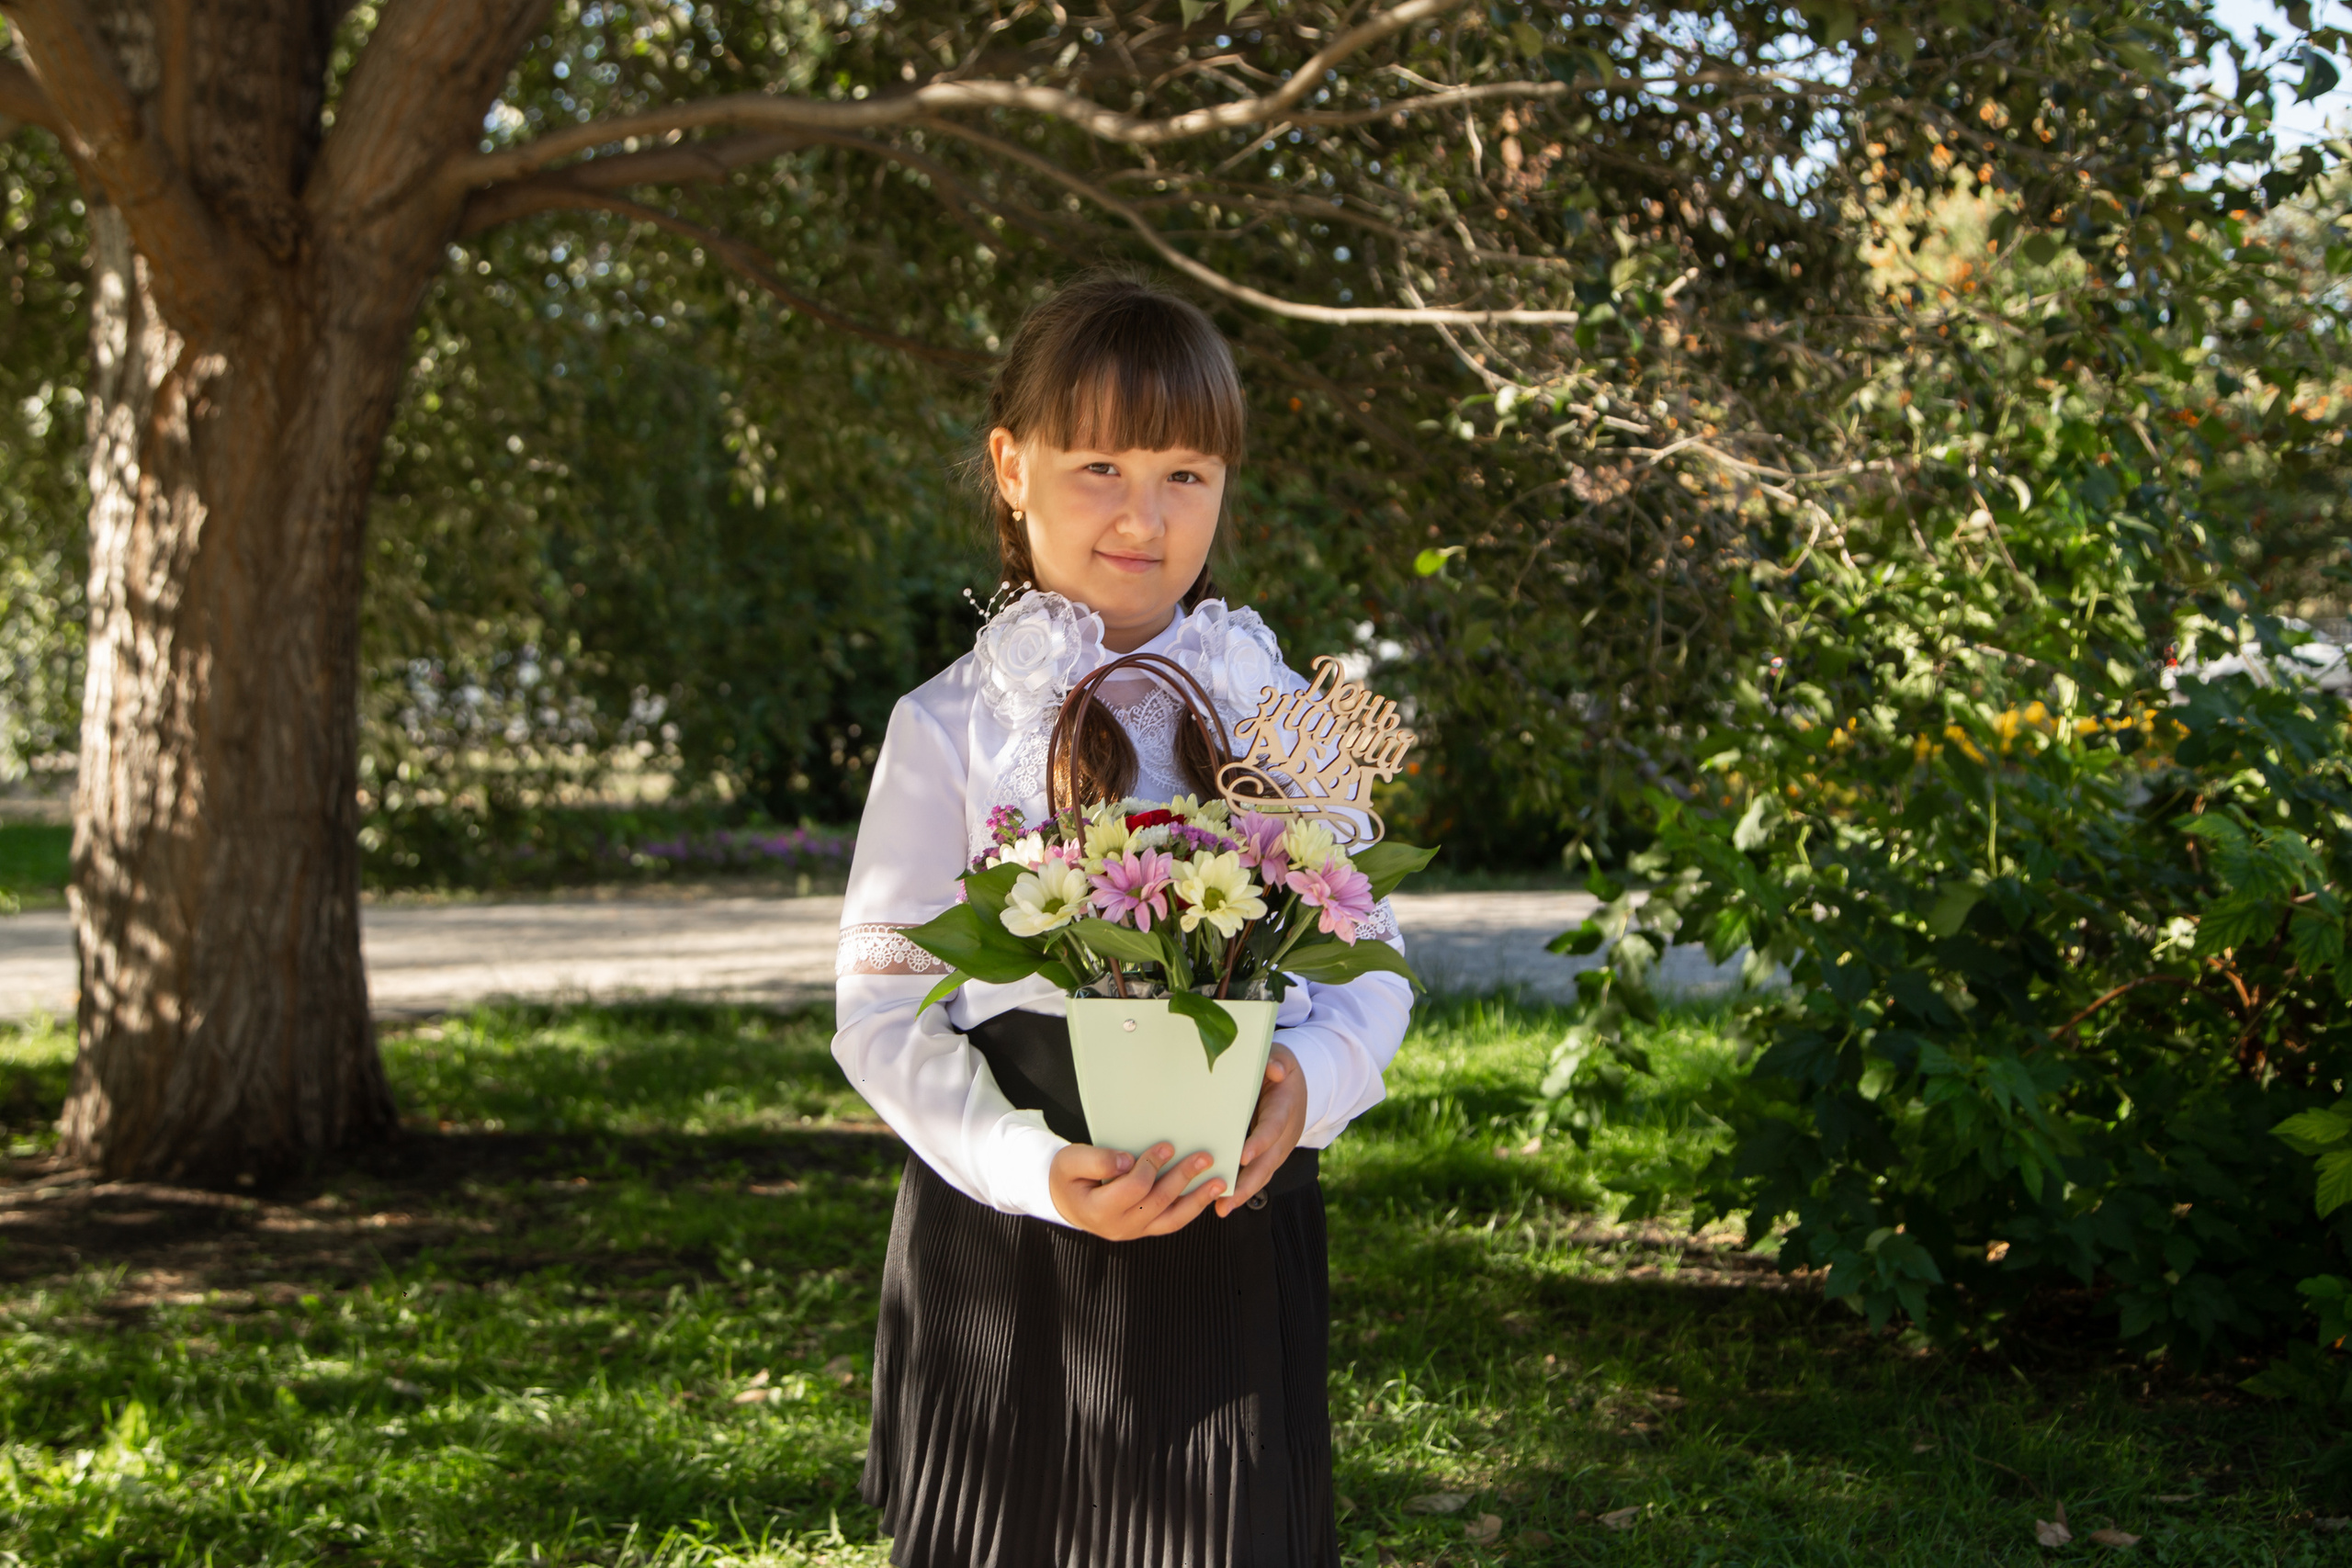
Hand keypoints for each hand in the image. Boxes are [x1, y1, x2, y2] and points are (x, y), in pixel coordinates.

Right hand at [1050, 1139, 1225, 1239]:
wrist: (1065, 1199)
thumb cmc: (1068, 1176)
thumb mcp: (1069, 1160)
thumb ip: (1095, 1160)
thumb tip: (1126, 1161)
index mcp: (1098, 1210)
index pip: (1133, 1188)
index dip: (1151, 1166)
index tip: (1165, 1146)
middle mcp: (1119, 1226)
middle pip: (1158, 1202)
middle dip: (1182, 1178)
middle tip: (1204, 1157)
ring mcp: (1134, 1231)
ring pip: (1171, 1220)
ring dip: (1197, 1200)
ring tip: (1219, 1183)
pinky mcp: (1144, 1228)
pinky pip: (1171, 1222)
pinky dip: (1191, 1208)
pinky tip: (1205, 1194)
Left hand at [1214, 1043, 1307, 1217]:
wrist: (1299, 1084)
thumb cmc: (1281, 1068)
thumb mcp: (1282, 1056)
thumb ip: (1277, 1060)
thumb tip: (1275, 1069)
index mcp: (1286, 1107)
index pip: (1273, 1127)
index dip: (1260, 1142)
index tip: (1243, 1156)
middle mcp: (1285, 1133)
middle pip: (1268, 1162)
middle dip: (1249, 1183)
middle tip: (1228, 1200)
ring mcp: (1279, 1148)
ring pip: (1263, 1173)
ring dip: (1244, 1193)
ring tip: (1222, 1210)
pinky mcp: (1270, 1155)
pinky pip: (1258, 1174)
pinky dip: (1243, 1189)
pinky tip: (1223, 1202)